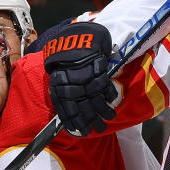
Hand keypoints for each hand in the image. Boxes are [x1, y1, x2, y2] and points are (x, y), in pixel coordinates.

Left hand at [45, 21, 115, 135]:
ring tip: (108, 118)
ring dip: (104, 113)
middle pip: (84, 110)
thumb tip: (67, 113)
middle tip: (98, 129)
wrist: (77, 38)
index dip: (75, 124)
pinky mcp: (98, 73)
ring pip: (97, 103)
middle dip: (92, 122)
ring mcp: (86, 81)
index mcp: (60, 89)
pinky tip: (112, 103)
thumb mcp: (58, 77)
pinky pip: (106, 90)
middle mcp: (73, 87)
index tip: (81, 132)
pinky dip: (110, 98)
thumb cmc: (66, 59)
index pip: (67, 112)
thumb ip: (61, 94)